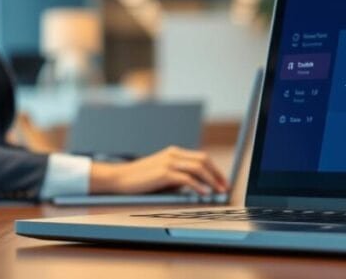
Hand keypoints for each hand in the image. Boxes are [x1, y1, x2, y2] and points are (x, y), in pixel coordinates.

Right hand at [89, 145, 228, 195]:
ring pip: (198, 168)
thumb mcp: (163, 174)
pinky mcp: (163, 173)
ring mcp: (169, 162)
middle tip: (225, 187)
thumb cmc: (142, 178)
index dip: (215, 169)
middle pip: (203, 160)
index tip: (222, 181)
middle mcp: (174, 154)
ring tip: (218, 191)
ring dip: (211, 180)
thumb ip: (179, 176)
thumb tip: (197, 186)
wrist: (120, 178)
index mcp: (174, 152)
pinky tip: (204, 193)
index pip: (201, 158)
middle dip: (217, 174)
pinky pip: (186, 178)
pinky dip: (198, 186)